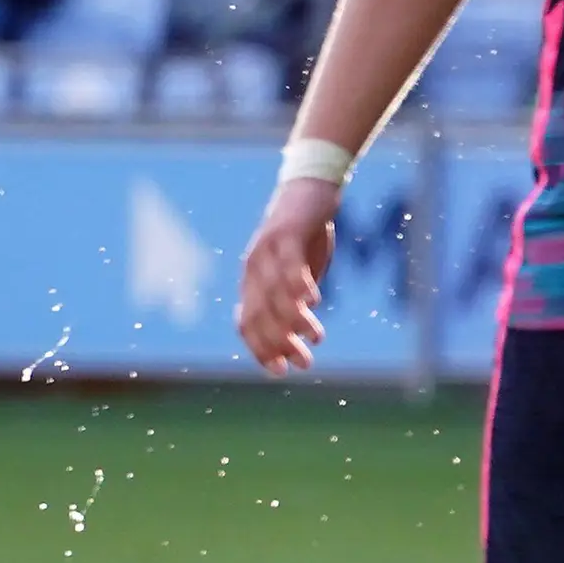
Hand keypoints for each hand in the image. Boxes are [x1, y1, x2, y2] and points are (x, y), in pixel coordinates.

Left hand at [236, 179, 340, 373]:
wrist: (309, 190)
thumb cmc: (305, 234)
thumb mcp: (298, 272)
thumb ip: (294, 298)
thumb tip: (299, 329)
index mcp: (253, 282)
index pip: (248, 324)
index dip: (261, 350)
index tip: (281, 372)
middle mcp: (253, 269)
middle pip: (259, 314)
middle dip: (279, 343)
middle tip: (303, 364)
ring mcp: (267, 250)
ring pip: (274, 293)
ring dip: (294, 319)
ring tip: (315, 337)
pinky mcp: (286, 233)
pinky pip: (289, 262)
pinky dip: (298, 283)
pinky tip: (313, 300)